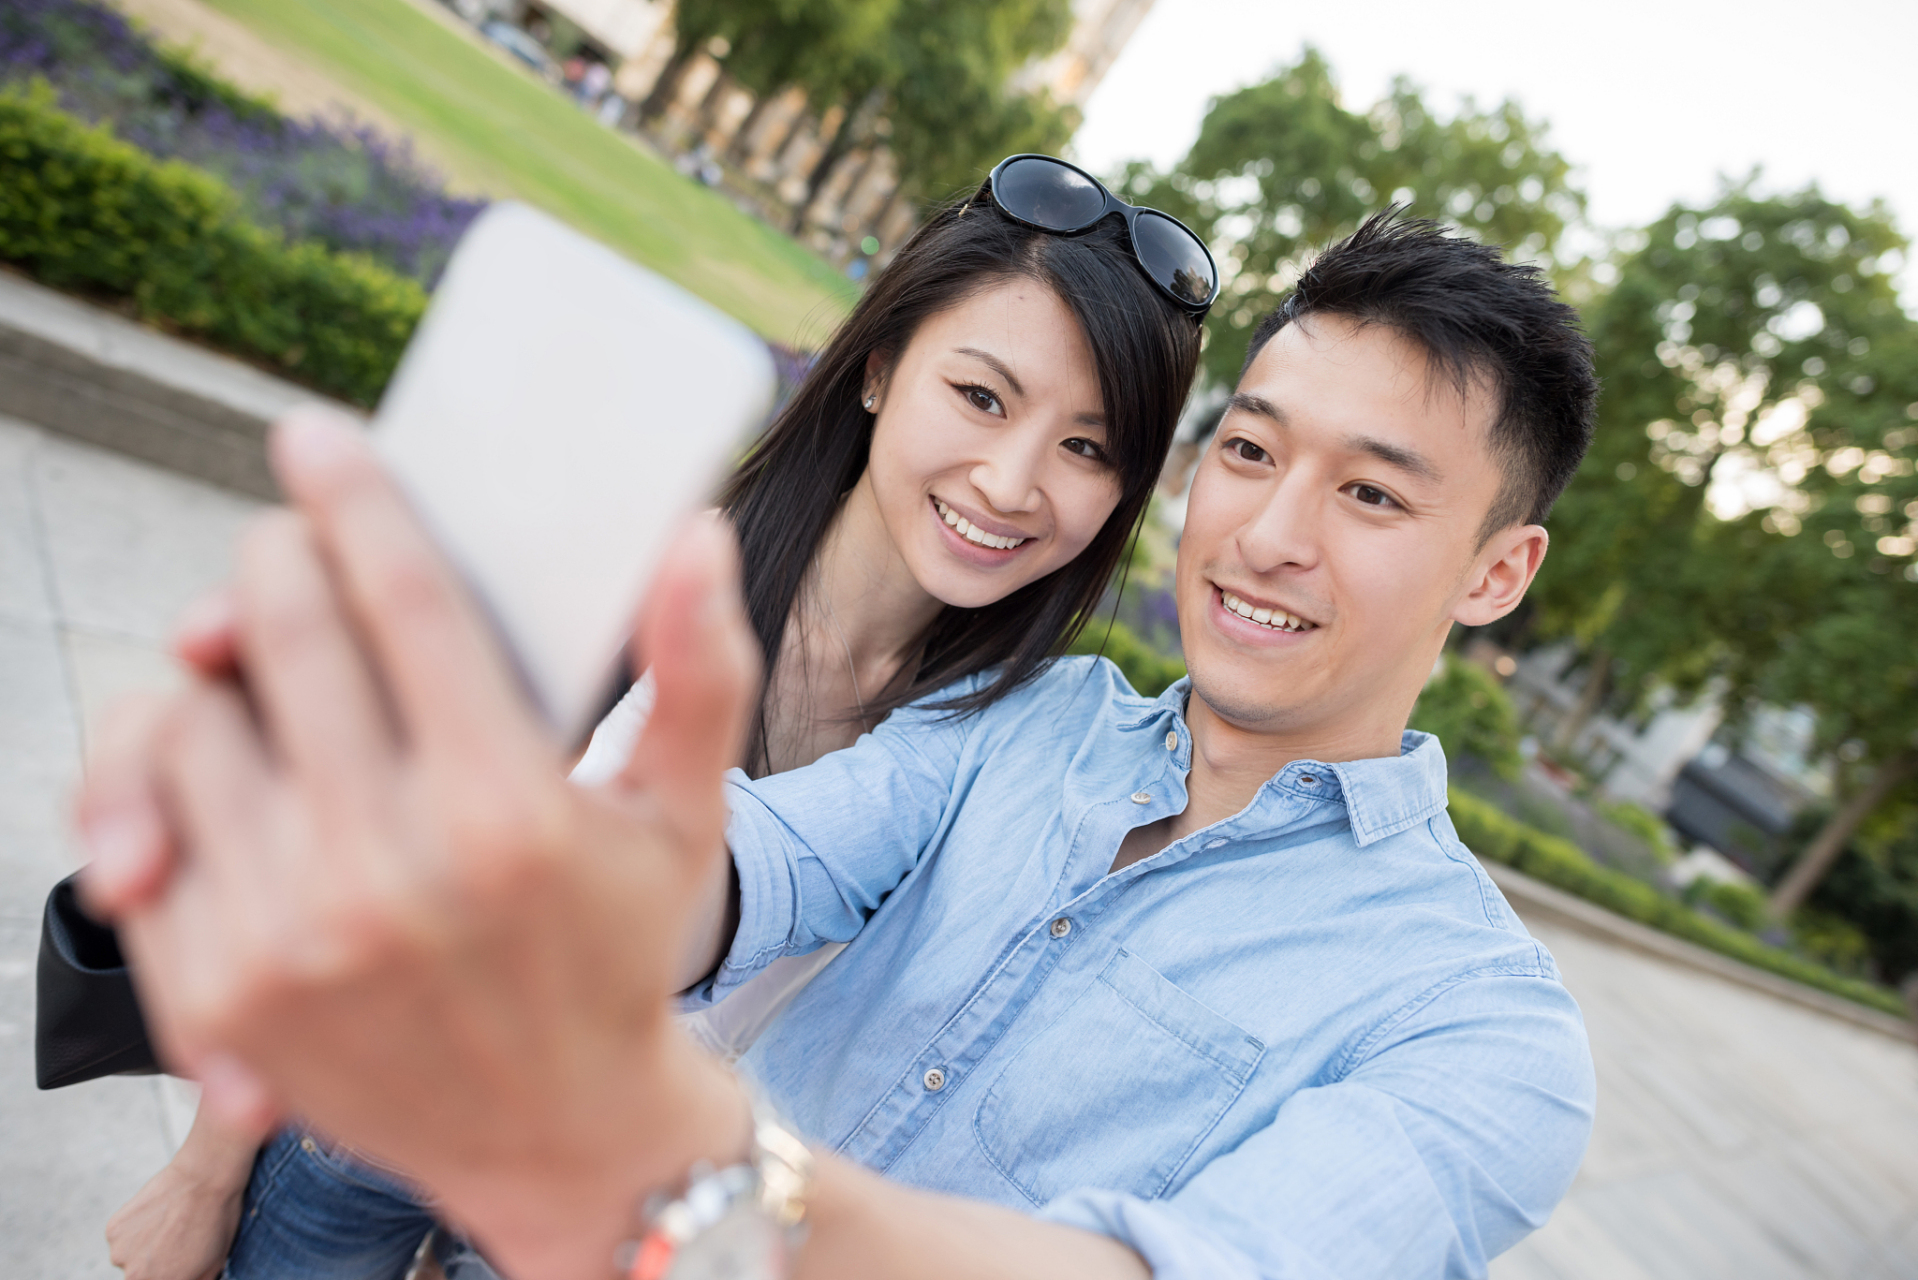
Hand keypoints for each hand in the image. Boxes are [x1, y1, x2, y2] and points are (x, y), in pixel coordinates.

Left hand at [77, 408, 757, 1278]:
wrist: (554, 1131)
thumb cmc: (622, 949)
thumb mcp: (686, 814)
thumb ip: (700, 671)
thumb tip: (699, 533)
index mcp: (507, 811)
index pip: (401, 600)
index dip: (354, 496)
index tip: (316, 435)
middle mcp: (386, 871)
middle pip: (281, 634)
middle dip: (280, 559)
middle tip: (299, 549)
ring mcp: (287, 938)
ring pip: (189, 721)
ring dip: (222, 674)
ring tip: (274, 681)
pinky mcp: (216, 997)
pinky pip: (142, 833)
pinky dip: (171, 784)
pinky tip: (238, 779)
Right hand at [105, 1106, 253, 1279]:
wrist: (204, 1178)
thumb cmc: (216, 1221)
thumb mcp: (215, 1264)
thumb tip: (188, 1279)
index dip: (174, 1272)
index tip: (180, 1261)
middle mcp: (135, 1276)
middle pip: (141, 1277)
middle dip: (157, 1266)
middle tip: (176, 1242)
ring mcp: (120, 1252)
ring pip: (129, 1259)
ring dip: (143, 1249)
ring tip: (168, 1225)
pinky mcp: (113, 1230)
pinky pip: (122, 1238)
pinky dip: (134, 1230)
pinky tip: (156, 1214)